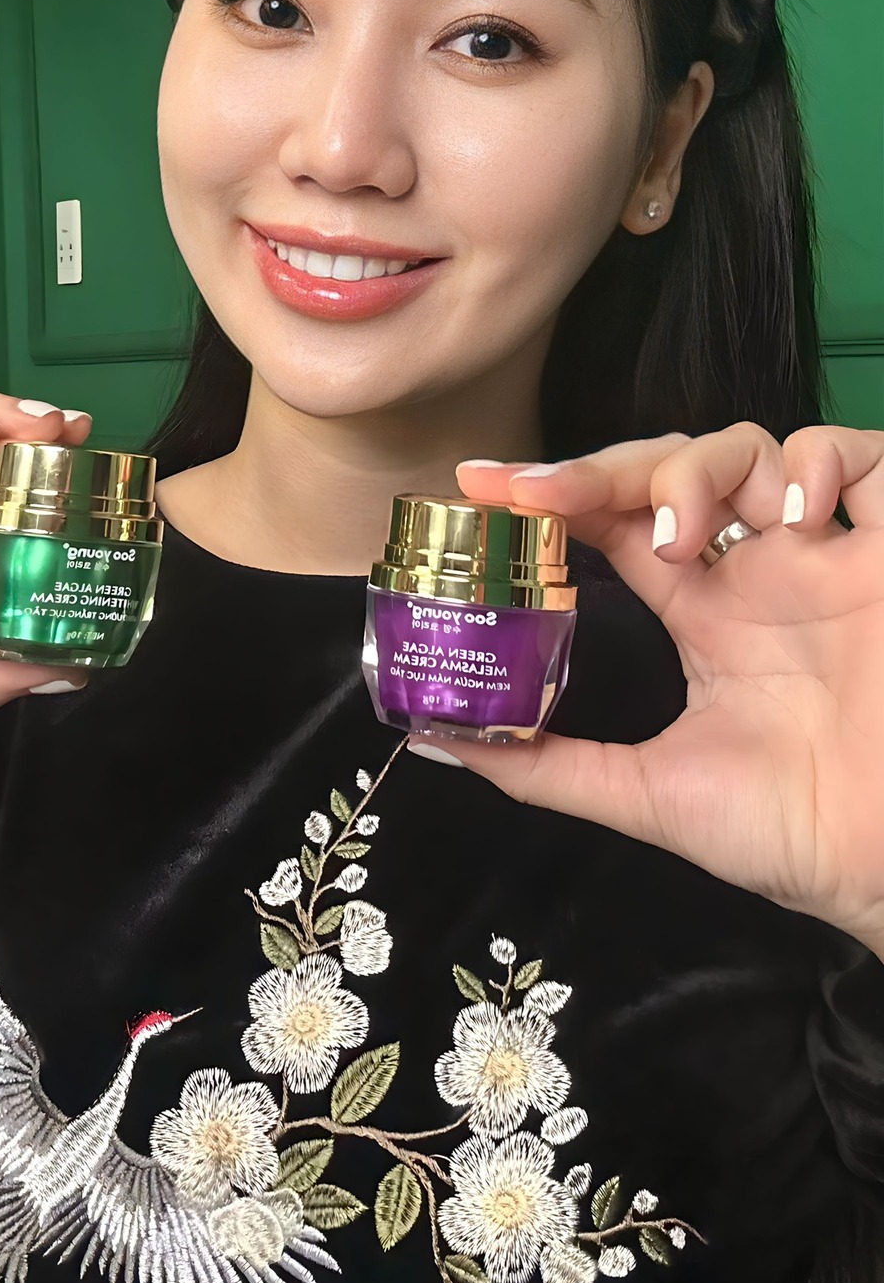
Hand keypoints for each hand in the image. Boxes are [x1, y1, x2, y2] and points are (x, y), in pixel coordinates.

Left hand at [446, 425, 883, 958]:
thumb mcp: (651, 795)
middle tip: (545, 493)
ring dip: (697, 470)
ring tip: (677, 536)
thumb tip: (440, 742)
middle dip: (604, 467)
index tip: (480, 484)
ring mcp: (827, 555)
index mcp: (707, 615)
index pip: (618, 522)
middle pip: (674, 469)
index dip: (554, 492)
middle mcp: (760, 571)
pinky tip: (798, 516)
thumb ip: (550, 768)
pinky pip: (866, 457)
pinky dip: (824, 459)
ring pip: (754, 448)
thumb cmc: (794, 834)